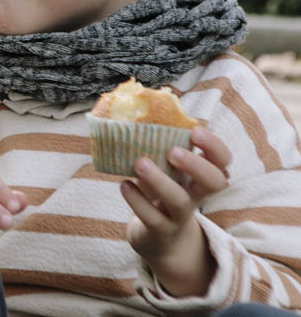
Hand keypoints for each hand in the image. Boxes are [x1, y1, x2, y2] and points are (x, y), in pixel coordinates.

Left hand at [122, 126, 230, 296]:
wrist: (159, 237)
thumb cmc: (162, 190)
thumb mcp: (165, 168)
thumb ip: (157, 146)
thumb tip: (133, 111)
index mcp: (200, 175)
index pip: (223, 160)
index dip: (214, 146)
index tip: (194, 131)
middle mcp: (197, 194)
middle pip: (216, 182)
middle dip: (197, 165)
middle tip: (173, 151)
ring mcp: (180, 215)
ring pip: (180, 201)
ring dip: (160, 180)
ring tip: (140, 163)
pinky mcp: (161, 230)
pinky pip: (152, 217)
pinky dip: (137, 199)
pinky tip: (125, 184)